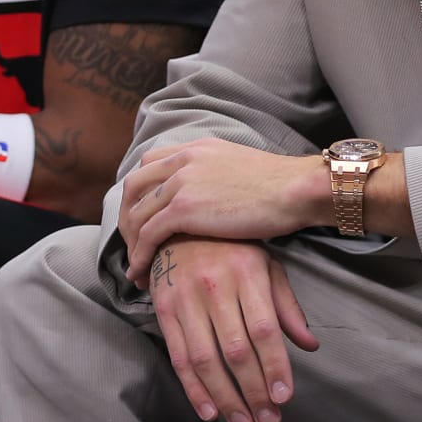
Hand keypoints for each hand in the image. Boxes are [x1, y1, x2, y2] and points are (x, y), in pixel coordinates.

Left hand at [121, 139, 326, 283]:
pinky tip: (141, 273)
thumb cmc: (280, 186)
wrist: (294, 189)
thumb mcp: (240, 167)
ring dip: (131, 242)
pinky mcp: (184, 209)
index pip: (150, 162)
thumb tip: (213, 193)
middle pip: (134, 185)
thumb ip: (217, 174)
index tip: (143, 215)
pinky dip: (139, 256)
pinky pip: (147, 234)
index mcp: (197, 148)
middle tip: (133, 243)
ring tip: (136, 265)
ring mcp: (181, 183)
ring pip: (137, 213)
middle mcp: (184, 160)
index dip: (141, 191)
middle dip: (127, 216)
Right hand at [149, 237, 318, 421]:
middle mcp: (215, 286)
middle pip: (237, 350)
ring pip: (206, 359)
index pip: (264, 329)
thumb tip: (309, 345)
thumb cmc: (232, 248)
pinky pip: (178, 356)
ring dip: (226, 398)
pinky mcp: (164, 310)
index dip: (275, 366)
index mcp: (247, 272)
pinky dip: (193, 389)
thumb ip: (286, 306)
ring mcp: (186, 298)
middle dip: (254, 391)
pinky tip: (209, 412)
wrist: (180, 223)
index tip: (284, 397)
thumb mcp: (266, 265)